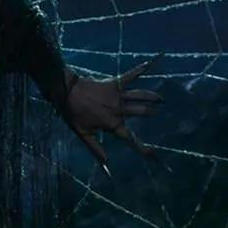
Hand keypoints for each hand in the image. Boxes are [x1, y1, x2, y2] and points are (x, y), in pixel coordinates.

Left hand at [63, 54, 164, 174]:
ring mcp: (118, 96)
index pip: (131, 139)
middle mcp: (119, 110)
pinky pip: (131, 75)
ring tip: (161, 99)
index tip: (156, 158)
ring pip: (141, 96)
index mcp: (112, 124)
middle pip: (141, 113)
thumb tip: (106, 164)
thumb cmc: (73, 114)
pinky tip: (152, 62)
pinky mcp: (115, 84)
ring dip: (152, 97)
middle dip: (151, 113)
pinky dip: (141, 69)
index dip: (144, 150)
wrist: (67, 93)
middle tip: (157, 112)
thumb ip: (96, 149)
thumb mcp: (83, 134)